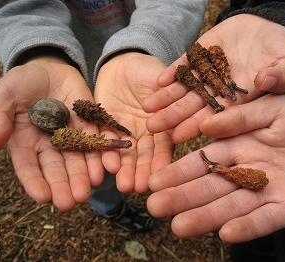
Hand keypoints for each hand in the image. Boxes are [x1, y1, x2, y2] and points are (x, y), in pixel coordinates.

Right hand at [0, 56, 103, 210]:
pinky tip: (107, 167)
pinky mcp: (90, 127)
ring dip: (84, 176)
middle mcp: (50, 145)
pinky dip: (102, 155)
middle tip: (72, 202)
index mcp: (26, 142)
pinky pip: (97, 143)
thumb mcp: (6, 94)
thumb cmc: (23, 81)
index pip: (29, 167)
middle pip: (57, 169)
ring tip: (90, 189)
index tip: (43, 197)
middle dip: (64, 186)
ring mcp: (72, 137)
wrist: (50, 67)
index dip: (35, 183)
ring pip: (79, 161)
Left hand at [94, 52, 173, 192]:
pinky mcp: (106, 126)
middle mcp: (146, 133)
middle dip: (141, 172)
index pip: (164, 146)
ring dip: (124, 169)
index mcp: (164, 124)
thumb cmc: (148, 69)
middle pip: (144, 155)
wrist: (122, 62)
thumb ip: (170, 98)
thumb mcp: (162, 80)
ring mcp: (126, 132)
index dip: (161, 162)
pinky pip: (105, 140)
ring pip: (125, 153)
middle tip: (137, 188)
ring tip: (123, 185)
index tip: (158, 178)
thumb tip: (179, 114)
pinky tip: (107, 166)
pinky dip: (105, 153)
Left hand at [143, 14, 284, 142]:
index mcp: (239, 100)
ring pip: (184, 88)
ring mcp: (208, 71)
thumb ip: (283, 75)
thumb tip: (266, 82)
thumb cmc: (283, 48)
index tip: (177, 137)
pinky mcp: (201, 53)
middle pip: (193, 107)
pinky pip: (185, 63)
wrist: (269, 26)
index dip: (196, 127)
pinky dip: (174, 72)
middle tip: (152, 128)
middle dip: (172, 116)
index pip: (215, 117)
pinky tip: (160, 81)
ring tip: (148, 107)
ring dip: (166, 98)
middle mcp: (219, 90)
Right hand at [147, 93, 284, 242]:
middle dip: (183, 197)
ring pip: (231, 207)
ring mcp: (265, 191)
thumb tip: (204, 126)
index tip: (156, 180)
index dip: (180, 171)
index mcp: (239, 145)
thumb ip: (240, 118)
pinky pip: (264, 220)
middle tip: (155, 208)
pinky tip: (226, 234)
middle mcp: (246, 171)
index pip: (203, 160)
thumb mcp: (275, 107)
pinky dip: (246, 227)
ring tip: (179, 227)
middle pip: (210, 186)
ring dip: (206, 217)